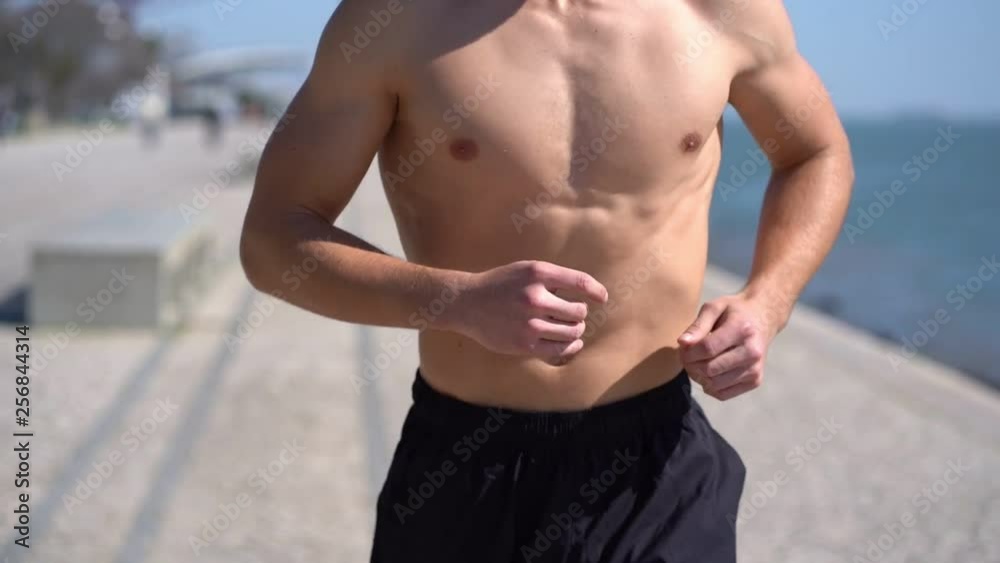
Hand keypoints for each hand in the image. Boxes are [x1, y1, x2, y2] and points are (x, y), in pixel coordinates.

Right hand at [451, 261, 607, 364]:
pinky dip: (570, 347)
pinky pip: (559, 349)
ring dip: (575, 330)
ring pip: (572, 331)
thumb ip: (552, 279)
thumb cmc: (500, 284)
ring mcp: (529, 323)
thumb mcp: (525, 270)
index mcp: (537, 274)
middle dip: (579, 313)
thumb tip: (587, 293)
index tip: (602, 298)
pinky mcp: (523, 344)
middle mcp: (534, 298)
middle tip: (573, 314)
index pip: (580, 282)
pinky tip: (571, 343)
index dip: (596, 291)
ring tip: (570, 327)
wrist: (466, 303)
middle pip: (578, 311)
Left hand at [677, 292, 785, 400]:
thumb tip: (682, 343)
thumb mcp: (714, 307)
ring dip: (699, 377)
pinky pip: (723, 394)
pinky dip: (710, 387)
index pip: (708, 349)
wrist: (763, 318)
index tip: (683, 347)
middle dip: (691, 364)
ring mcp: (755, 369)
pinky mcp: (755, 381)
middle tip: (687, 356)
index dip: (688, 352)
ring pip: (714, 385)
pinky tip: (709, 373)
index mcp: (742, 330)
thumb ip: (697, 325)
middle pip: (710, 369)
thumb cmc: (734, 311)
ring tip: (697, 363)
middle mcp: (752, 352)